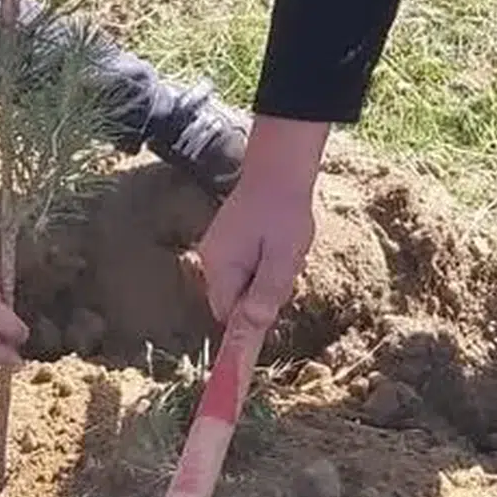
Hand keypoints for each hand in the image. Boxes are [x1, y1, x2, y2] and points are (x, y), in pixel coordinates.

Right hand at [188, 115, 325, 327]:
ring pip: (241, 283)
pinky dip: (262, 263)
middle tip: (285, 268)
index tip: (272, 308)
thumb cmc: (284, 212)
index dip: (250, 320)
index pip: (228, 316)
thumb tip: (250, 329)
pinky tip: (277, 243)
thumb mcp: (283, 258)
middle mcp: (211, 259)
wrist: (279, 168)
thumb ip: (266, 294)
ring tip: (284, 251)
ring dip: (264, 278)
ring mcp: (217, 247)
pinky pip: (243, 266)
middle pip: (234, 301)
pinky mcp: (227, 239)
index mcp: (221, 267)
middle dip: (261, 295)